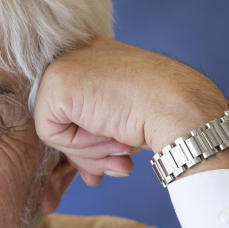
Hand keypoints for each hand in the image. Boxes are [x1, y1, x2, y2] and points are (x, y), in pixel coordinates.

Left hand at [34, 37, 228, 184]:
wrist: (179, 108)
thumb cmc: (161, 116)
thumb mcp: (120, 120)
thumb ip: (95, 134)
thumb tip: (87, 171)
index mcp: (94, 58)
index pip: (71, 109)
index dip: (89, 143)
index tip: (116, 159)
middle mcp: (76, 55)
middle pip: (60, 120)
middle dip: (87, 153)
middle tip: (119, 163)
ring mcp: (63, 65)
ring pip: (53, 129)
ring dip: (88, 151)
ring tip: (120, 146)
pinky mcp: (56, 83)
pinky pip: (49, 133)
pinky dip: (78, 146)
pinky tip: (108, 133)